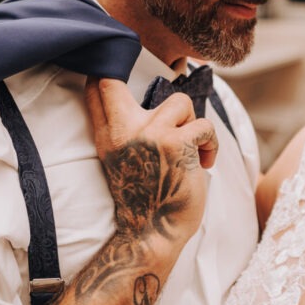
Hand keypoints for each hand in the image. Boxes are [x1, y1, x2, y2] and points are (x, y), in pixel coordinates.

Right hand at [84, 77, 217, 245]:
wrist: (152, 236)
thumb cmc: (145, 198)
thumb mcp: (120, 160)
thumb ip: (126, 130)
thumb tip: (152, 99)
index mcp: (106, 137)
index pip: (94, 88)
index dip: (105, 69)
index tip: (121, 68)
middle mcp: (121, 132)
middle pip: (111, 80)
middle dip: (128, 80)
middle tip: (159, 86)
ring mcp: (148, 135)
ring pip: (180, 101)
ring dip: (193, 124)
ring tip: (194, 148)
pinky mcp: (176, 145)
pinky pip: (204, 126)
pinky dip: (211, 144)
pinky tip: (205, 162)